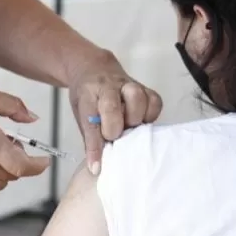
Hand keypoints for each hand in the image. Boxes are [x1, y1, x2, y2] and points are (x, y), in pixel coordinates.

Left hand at [68, 54, 162, 174]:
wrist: (95, 68)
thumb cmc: (88, 96)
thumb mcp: (81, 113)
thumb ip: (91, 137)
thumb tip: (98, 168)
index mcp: (87, 94)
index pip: (90, 121)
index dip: (94, 146)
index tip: (97, 166)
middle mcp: (108, 86)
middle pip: (112, 106)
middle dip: (114, 127)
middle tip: (114, 138)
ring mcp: (128, 84)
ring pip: (137, 98)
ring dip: (134, 119)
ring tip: (130, 128)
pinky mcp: (145, 88)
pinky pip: (154, 102)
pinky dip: (150, 115)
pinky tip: (142, 122)